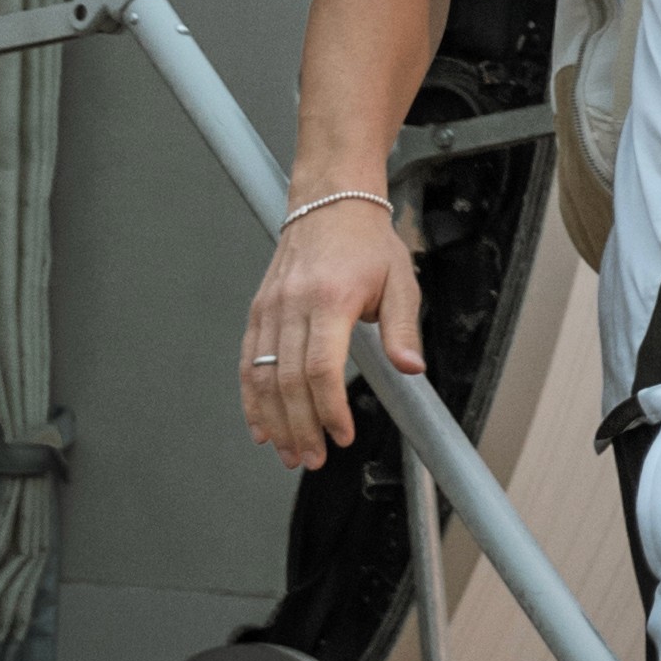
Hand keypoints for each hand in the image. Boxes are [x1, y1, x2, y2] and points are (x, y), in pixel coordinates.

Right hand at [239, 202, 422, 467]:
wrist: (330, 201)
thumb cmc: (368, 243)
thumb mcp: (400, 281)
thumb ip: (401, 329)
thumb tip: (411, 368)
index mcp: (330, 298)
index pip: (322, 367)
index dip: (330, 409)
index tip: (342, 435)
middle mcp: (293, 304)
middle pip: (289, 380)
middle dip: (301, 427)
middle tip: (313, 459)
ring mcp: (270, 308)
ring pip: (263, 376)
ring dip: (274, 421)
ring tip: (290, 453)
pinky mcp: (258, 310)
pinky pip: (249, 361)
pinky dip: (251, 398)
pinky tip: (261, 426)